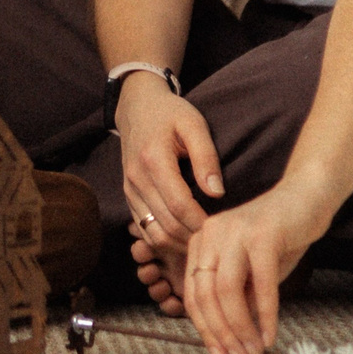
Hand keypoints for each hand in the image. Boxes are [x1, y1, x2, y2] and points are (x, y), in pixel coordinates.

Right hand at [114, 72, 223, 255]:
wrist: (137, 107)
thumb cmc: (171, 113)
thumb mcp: (194, 124)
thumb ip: (206, 157)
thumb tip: (217, 193)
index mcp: (153, 159)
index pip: (179, 205)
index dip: (201, 223)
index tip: (223, 229)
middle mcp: (137, 178)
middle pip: (166, 224)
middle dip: (193, 239)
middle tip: (218, 242)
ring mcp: (130, 189)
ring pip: (153, 233)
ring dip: (178, 246)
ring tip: (203, 245)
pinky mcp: (129, 196)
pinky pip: (144, 229)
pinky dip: (165, 241)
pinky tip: (185, 241)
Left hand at [178, 182, 329, 353]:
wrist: (307, 198)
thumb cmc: (279, 239)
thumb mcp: (251, 273)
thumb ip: (238, 300)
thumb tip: (231, 343)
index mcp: (201, 243)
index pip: (194, 294)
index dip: (205, 330)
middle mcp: (211, 234)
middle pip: (206, 295)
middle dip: (222, 334)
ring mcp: (235, 232)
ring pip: (227, 291)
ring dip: (241, 328)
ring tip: (254, 351)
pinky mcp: (263, 235)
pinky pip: (261, 284)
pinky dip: (266, 315)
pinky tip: (271, 336)